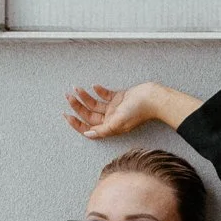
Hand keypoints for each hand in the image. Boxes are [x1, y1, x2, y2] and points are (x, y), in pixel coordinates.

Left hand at [64, 82, 198, 137]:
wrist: (153, 98)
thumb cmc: (138, 111)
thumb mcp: (118, 123)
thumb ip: (103, 130)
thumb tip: (87, 134)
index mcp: (110, 127)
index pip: (88, 127)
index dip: (76, 123)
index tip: (66, 115)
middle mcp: (111, 119)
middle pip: (89, 114)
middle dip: (77, 106)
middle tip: (68, 96)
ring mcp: (115, 108)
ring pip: (95, 104)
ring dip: (85, 97)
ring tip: (76, 88)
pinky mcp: (120, 98)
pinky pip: (105, 95)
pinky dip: (99, 91)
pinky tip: (94, 86)